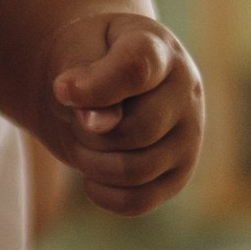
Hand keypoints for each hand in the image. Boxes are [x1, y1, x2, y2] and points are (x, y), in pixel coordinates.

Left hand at [36, 13, 200, 214]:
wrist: (96, 80)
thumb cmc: (86, 58)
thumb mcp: (77, 50)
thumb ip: (85, 76)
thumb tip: (98, 123)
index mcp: (158, 48)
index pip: (137, 68)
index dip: (97, 87)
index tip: (61, 88)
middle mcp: (186, 92)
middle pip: (136, 130)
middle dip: (89, 131)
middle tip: (74, 116)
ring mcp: (189, 136)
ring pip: (135, 170)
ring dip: (91, 162)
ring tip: (82, 141)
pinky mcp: (178, 174)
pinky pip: (138, 201)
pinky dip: (104, 194)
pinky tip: (90, 175)